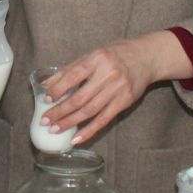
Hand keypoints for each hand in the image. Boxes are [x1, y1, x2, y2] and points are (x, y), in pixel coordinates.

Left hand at [41, 31, 192, 145]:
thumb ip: (71, 69)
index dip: (58, 88)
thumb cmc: (116, 55)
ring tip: (55, 129)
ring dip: (70, 122)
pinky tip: (76, 138)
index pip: (74, 75)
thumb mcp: (94, 55)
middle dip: (61, 111)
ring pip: (90, 111)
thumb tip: (46, 85)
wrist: (146, 58)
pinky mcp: (125, 102)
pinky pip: (104, 120)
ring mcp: (118, 89)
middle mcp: (108, 74)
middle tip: (46, 120)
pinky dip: (89, 130)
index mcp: (98, 58)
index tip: (46, 98)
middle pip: (80, 97)